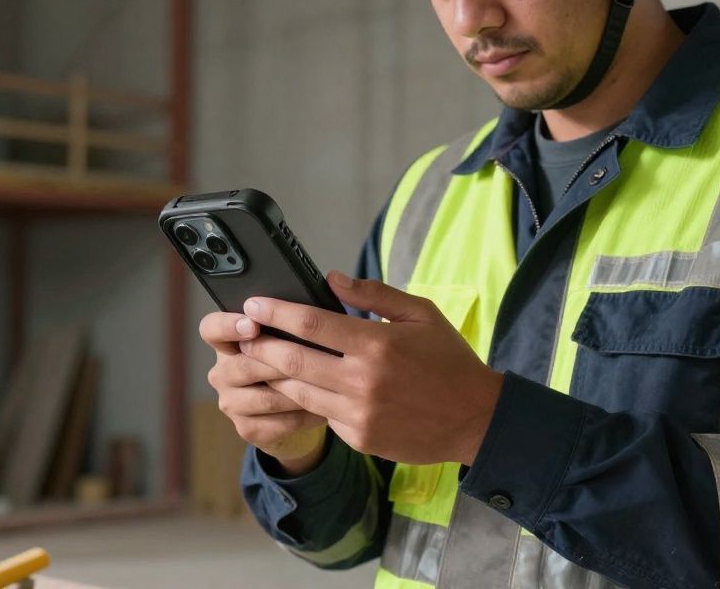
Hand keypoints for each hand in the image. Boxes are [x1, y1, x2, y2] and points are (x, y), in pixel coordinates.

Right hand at [199, 311, 328, 472]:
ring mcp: (231, 403)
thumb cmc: (291, 358)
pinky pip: (278, 423)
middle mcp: (222, 373)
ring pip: (264, 398)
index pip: (211, 329)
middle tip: (307, 357)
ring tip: (325, 384)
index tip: (252, 324)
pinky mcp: (246, 429)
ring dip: (296, 392)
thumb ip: (290, 318)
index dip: (228, 326)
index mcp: (226, 342)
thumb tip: (318, 297)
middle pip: (242, 366)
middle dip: (277, 362)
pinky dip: (304, 416)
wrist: (292, 407)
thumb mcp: (288, 335)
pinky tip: (324, 409)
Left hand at [236, 272, 503, 465]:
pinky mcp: (360, 439)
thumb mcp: (422, 314)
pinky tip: (300, 388)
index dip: (276, 312)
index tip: (253, 303)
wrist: (477, 419)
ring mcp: (359, 414)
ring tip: (260, 359)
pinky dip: (309, 401)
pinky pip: (322, 416)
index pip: (311, 324)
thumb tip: (332, 279)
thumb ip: (375, 294)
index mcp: (377, 344)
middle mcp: (363, 381)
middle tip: (242, 333)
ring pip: (299, 393)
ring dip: (275, 376)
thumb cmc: (449, 361)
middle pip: (293, 361)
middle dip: (261, 346)